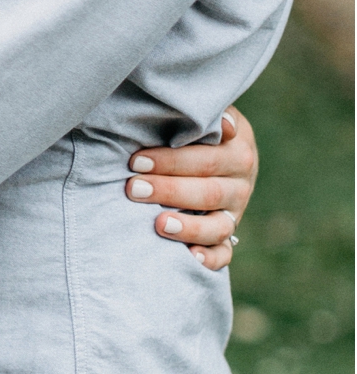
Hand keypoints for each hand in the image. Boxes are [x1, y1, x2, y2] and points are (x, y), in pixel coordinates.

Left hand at [126, 107, 256, 270]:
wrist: (215, 146)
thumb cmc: (195, 126)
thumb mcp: (204, 114)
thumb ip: (205, 117)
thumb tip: (223, 124)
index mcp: (238, 150)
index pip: (207, 159)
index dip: (171, 161)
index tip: (136, 161)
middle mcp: (241, 183)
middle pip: (209, 192)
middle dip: (168, 191)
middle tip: (132, 189)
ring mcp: (236, 211)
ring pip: (219, 226)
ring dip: (189, 228)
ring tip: (159, 224)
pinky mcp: (228, 234)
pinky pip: (225, 253)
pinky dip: (211, 258)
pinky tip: (191, 258)